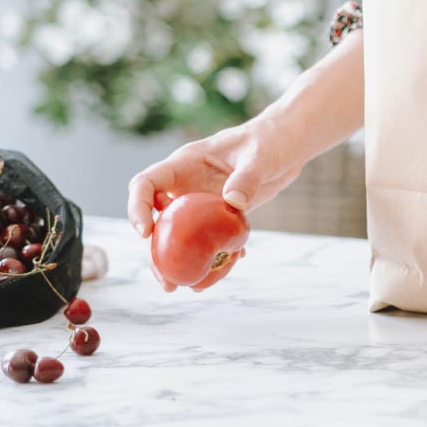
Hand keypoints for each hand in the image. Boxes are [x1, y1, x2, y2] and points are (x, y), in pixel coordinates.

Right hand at [127, 116, 301, 288]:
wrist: (287, 145)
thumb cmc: (270, 140)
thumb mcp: (260, 156)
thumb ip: (247, 177)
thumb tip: (233, 203)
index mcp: (184, 164)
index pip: (146, 183)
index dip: (139, 207)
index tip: (145, 233)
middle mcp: (187, 184)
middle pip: (158, 219)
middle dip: (156, 251)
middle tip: (166, 280)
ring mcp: (202, 201)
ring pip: (180, 234)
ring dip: (181, 260)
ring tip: (187, 287)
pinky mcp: (220, 214)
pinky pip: (210, 238)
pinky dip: (216, 254)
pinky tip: (231, 266)